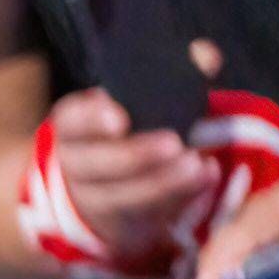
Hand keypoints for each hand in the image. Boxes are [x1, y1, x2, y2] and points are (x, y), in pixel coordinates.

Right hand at [53, 87, 210, 272]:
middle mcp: (77, 166)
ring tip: (197, 165)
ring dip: (161, 182)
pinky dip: (180, 196)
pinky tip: (207, 176)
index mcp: (75, 129)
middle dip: (134, 155)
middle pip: (94, 164)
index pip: (71, 122)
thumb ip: (172, 74)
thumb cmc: (125, 135)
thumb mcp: (137, 103)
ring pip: (120, 196)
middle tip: (173, 142)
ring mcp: (94, 199)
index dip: (91, 120)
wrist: (95, 190)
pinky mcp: (120, 223)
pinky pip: (147, 214)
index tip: (119, 118)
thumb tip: (206, 55)